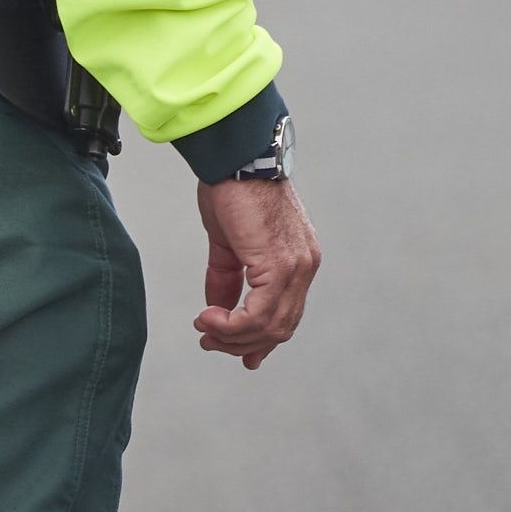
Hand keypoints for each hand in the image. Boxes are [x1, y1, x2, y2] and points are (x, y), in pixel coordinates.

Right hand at [192, 179, 320, 369]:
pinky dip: (232, 324)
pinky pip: (260, 314)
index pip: (287, 314)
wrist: (236, 158)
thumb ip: (227, 279)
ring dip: (232, 336)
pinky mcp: (280, 265)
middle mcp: (305, 267)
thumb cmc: (232, 190)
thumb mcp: (229, 244)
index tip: (239, 354)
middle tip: (209, 340)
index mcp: (299, 260)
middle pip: (281, 328)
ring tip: (205, 328)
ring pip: (271, 327)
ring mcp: (297, 267)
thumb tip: (219, 311)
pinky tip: (209, 317)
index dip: (262, 340)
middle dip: (241, 343)